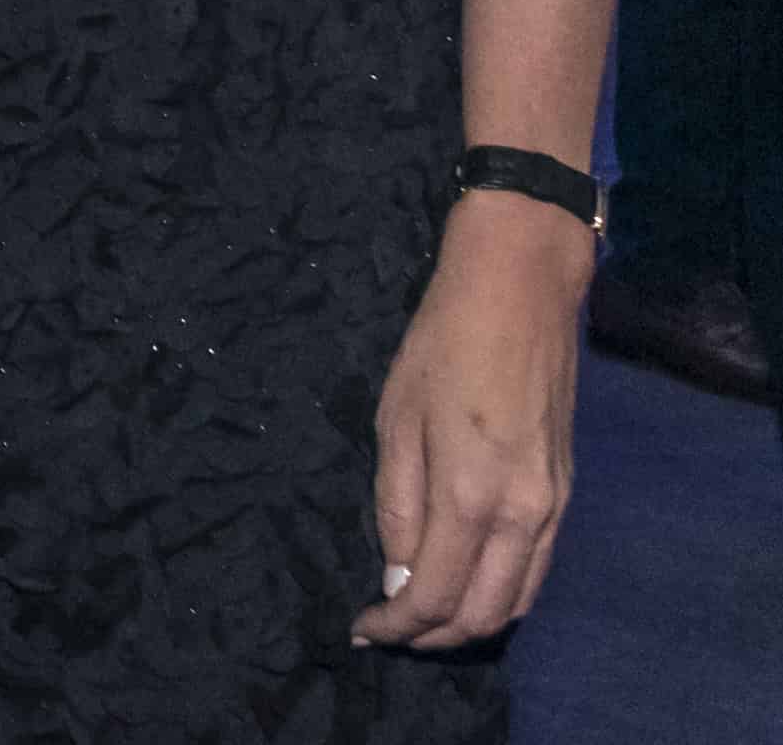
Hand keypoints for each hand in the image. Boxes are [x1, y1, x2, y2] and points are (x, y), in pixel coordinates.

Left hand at [350, 193, 592, 651]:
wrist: (519, 292)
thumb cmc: (442, 344)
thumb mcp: (395, 419)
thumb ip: (398, 504)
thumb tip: (399, 575)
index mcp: (471, 495)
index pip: (434, 595)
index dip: (396, 624)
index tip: (362, 627)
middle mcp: (523, 515)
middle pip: (482, 615)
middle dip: (432, 635)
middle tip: (389, 628)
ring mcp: (553, 508)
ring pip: (516, 600)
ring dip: (469, 622)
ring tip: (421, 615)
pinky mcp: (566, 494)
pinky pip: (536, 570)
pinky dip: (501, 593)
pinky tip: (465, 581)